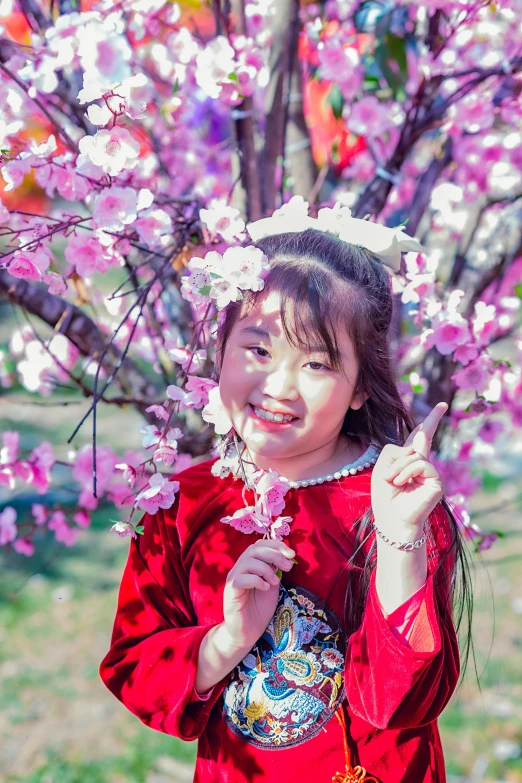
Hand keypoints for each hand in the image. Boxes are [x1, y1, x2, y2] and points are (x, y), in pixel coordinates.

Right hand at [221, 539, 294, 651]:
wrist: (246, 633)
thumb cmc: (259, 610)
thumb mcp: (272, 586)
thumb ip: (275, 571)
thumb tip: (285, 557)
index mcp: (249, 565)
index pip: (260, 544)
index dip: (276, 545)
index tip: (291, 554)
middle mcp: (239, 568)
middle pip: (254, 549)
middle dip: (275, 554)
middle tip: (288, 566)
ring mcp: (233, 579)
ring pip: (248, 561)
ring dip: (266, 568)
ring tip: (275, 582)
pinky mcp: (230, 592)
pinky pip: (241, 579)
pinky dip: (256, 580)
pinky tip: (265, 588)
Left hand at [371, 402, 447, 534]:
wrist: (392, 520)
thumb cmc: (385, 498)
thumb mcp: (381, 469)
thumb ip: (393, 451)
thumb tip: (414, 449)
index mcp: (407, 461)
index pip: (417, 439)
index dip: (427, 423)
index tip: (440, 407)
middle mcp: (421, 465)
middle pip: (426, 436)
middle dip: (433, 419)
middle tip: (441, 406)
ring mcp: (430, 472)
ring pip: (413, 454)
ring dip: (397, 467)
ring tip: (392, 481)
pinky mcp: (436, 481)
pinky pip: (420, 464)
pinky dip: (407, 472)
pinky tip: (401, 483)